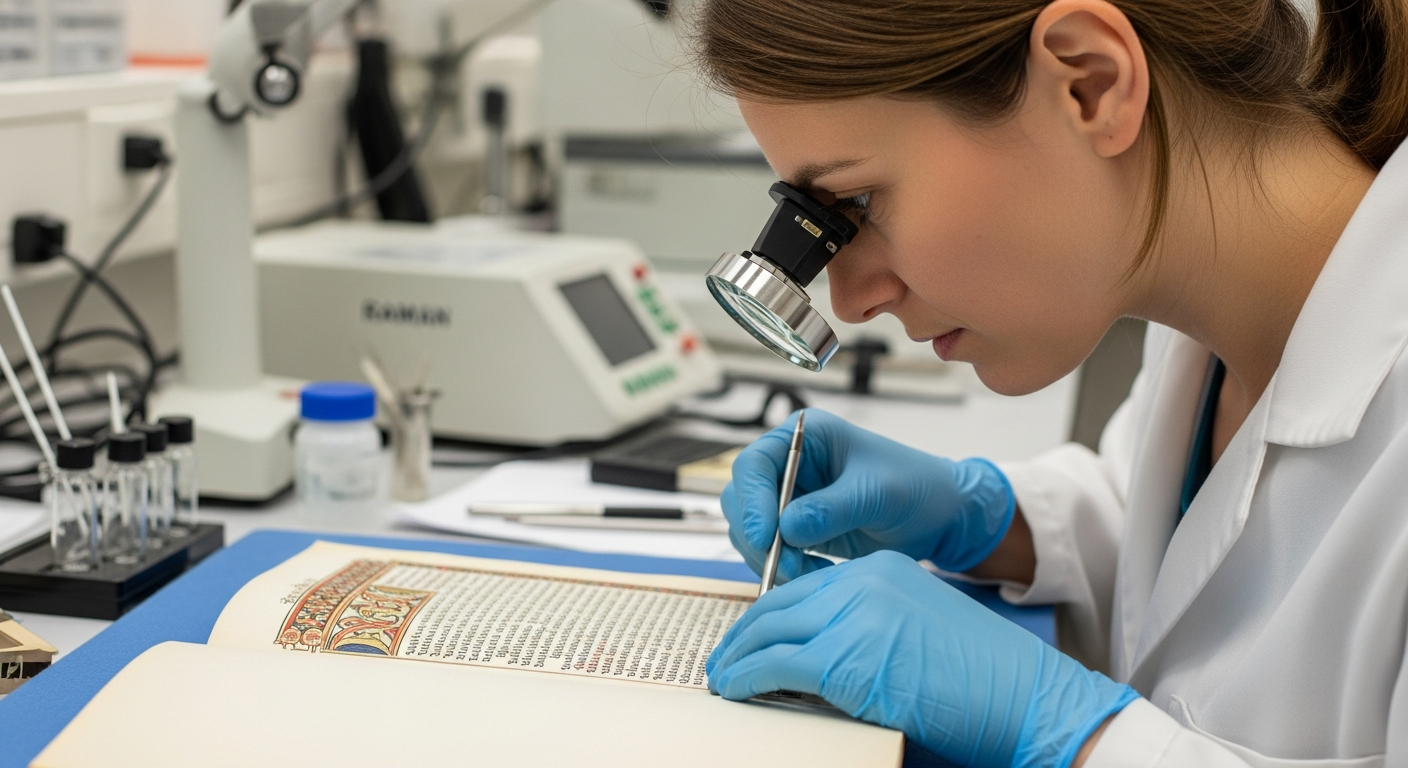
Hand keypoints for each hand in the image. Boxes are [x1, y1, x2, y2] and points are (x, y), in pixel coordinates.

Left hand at [707, 551, 1137, 766]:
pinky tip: (734, 690)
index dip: (770, 614)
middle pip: (778, 603)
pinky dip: (745, 678)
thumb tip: (819, 658)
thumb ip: (869, 630)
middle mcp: (863, 582)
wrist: (1026, 696)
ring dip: (736, 657)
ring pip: (768, 631)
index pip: (806, 586)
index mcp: (882, 571)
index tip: (750, 636)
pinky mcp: (845, 657)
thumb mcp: (917, 631)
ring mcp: (853, 616)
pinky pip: (773, 664)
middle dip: (743, 634)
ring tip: (722, 678)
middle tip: (724, 658)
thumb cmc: (985, 679)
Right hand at [722, 408, 1014, 582]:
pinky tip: (813, 575)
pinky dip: (783, 567)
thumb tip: (785, 529)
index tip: (765, 537)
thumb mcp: (876, 495)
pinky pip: (771, 550)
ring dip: (769, 557)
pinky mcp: (797, 528)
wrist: (941, 518)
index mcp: (805, 437)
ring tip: (807, 574)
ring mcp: (791, 497)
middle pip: (743, 498)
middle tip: (786, 568)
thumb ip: (830, 509)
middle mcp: (790, 464)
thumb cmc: (917, 488)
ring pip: (751, 529)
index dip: (752, 500)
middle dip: (757, 536)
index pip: (755, 464)